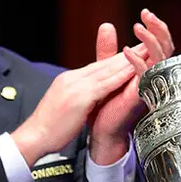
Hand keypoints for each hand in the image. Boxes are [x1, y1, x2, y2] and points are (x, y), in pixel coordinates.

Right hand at [11, 50, 141, 166]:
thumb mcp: (64, 107)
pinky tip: (135, 70)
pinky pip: (106, 84)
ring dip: (129, 59)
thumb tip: (86, 99)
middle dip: (126, 53)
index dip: (116, 59)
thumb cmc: (48, 129)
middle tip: (146, 43)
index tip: (132, 52)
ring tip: (146, 51)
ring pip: (107, 69)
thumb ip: (76, 98)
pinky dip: (122, 76)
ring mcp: (76, 85)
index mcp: (69, 80)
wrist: (34, 137)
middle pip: (104, 63)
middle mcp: (73, 78)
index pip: (97, 67)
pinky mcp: (81, 96)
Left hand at [88, 9, 174, 164]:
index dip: (157, 28)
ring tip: (138, 27)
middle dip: (159, 29)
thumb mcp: (107, 70)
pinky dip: (137, 62)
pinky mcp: (141, 97)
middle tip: (146, 14)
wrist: (102, 130)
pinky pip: (146, 76)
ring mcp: (150, 87)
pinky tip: (126, 50)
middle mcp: (154, 77)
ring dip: (150, 41)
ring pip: (161, 59)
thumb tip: (107, 25)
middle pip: (167, 49)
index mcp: (149, 70)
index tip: (145, 13)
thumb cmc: (107, 104)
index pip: (161, 45)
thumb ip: (108, 50)